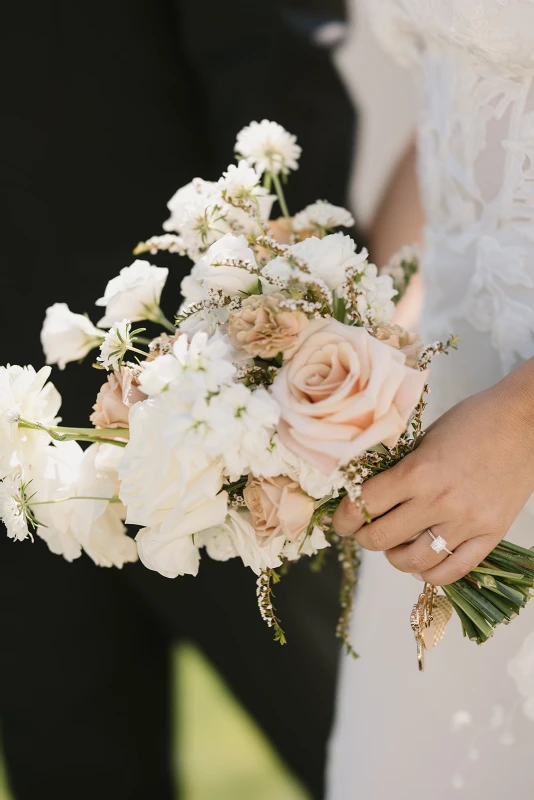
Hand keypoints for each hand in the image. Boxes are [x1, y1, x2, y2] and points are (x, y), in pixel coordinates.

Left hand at [332, 359, 533, 584]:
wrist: (524, 421)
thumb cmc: (473, 420)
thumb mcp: (425, 438)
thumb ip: (400, 469)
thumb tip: (369, 494)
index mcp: (417, 472)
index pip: (363, 506)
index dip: (343, 518)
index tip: (339, 521)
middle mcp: (438, 501)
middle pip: (382, 539)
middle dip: (363, 538)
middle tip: (362, 532)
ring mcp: (466, 522)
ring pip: (414, 562)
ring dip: (394, 558)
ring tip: (393, 547)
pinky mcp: (491, 534)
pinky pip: (453, 571)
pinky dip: (430, 573)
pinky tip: (422, 563)